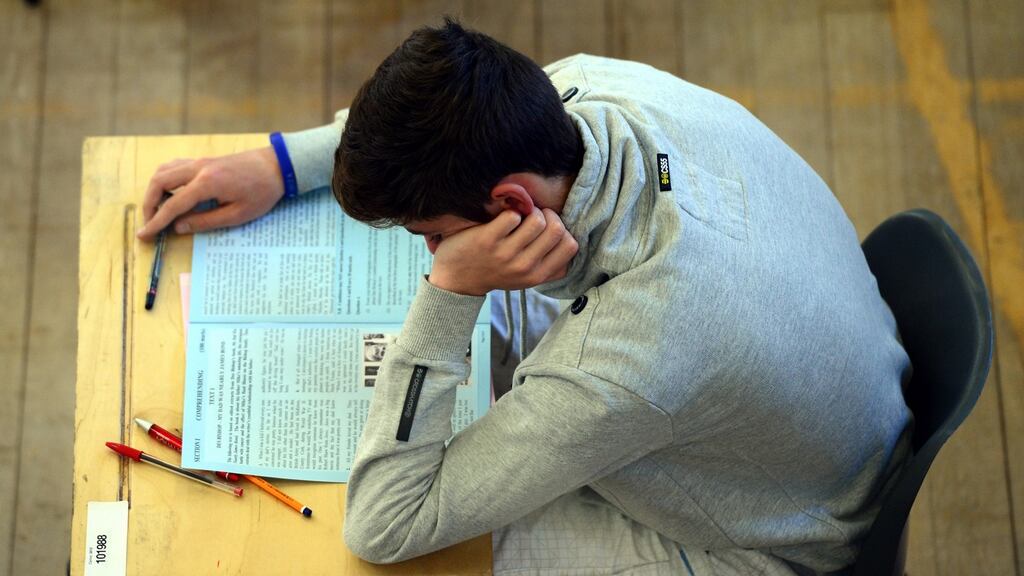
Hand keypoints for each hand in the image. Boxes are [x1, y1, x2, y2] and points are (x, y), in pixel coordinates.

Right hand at [136, 147, 283, 240]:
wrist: (277, 165)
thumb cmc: (262, 191)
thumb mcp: (238, 214)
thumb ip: (206, 221)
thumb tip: (179, 227)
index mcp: (207, 183)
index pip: (172, 204)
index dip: (156, 222)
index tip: (144, 235)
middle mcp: (198, 168)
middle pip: (159, 182)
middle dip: (149, 205)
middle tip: (150, 224)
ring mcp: (200, 161)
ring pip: (163, 171)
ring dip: (154, 190)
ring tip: (158, 210)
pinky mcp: (204, 160)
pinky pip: (174, 166)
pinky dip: (165, 179)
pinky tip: (169, 192)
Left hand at [428, 207, 578, 295]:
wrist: (456, 280)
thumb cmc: (495, 272)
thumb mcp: (525, 277)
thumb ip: (547, 265)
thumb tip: (569, 240)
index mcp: (537, 275)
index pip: (571, 246)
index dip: (563, 230)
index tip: (548, 228)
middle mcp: (524, 267)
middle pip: (557, 229)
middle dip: (548, 215)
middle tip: (535, 216)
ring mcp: (505, 254)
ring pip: (537, 220)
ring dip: (530, 211)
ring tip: (520, 215)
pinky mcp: (487, 240)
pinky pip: (512, 216)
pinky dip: (509, 211)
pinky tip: (502, 218)